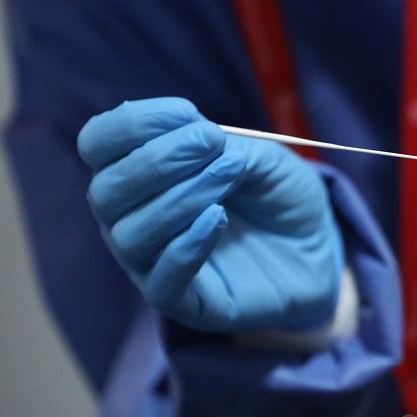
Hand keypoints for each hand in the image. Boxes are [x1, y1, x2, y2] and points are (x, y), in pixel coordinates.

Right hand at [78, 98, 341, 331]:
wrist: (318, 249)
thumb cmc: (280, 196)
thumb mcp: (264, 157)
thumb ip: (226, 146)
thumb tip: (197, 137)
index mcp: (139, 174)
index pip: (98, 144)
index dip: (132, 124)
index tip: (187, 113)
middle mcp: (132, 218)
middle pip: (107, 190)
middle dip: (159, 160)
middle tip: (213, 144)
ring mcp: (153, 265)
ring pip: (129, 236)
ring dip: (179, 198)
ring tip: (229, 176)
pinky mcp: (185, 303)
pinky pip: (161, 283)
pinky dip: (185, 248)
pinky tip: (218, 219)